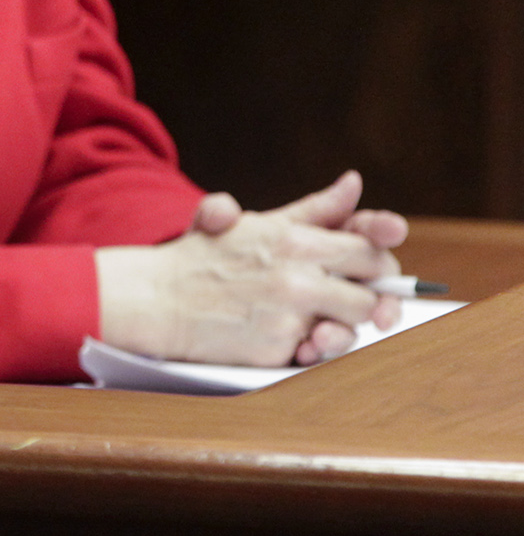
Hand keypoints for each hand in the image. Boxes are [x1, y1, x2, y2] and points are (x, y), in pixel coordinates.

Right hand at [97, 170, 405, 366]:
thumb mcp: (258, 224)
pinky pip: (319, 352)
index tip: (370, 271)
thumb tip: (353, 183)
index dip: (378, 263)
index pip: (370, 252)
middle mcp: (298, 278)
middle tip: (350, 299)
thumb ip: (315, 208)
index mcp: (296, 240)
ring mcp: (290, 316)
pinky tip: (294, 336)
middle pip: (373, 295)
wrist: (157, 299)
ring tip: (318, 320)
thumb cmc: (203, 257)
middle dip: (370, 299)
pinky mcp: (279, 349)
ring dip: (342, 325)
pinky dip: (311, 347)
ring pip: (352, 328)